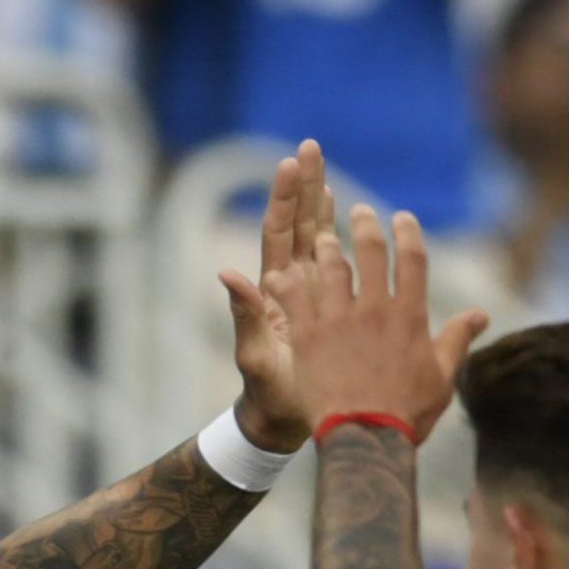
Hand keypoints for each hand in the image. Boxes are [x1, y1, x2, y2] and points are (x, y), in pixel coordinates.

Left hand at [220, 140, 343, 450]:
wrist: (284, 421)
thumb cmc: (270, 394)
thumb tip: (225, 274)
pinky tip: (343, 213)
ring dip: (318, 202)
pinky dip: (334, 235)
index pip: (278, 233)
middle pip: (296, 224)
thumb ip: (244, 315)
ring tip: (323, 165)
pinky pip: (331, 263)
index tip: (290, 164)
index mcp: (275, 291)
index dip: (285, 199)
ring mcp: (306, 292)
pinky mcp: (324, 304)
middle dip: (303, 186)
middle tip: (309, 147)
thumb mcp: (256, 356)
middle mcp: (288, 284)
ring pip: (313, 237)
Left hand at [264, 201, 490, 442]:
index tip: (402, 218)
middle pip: (370, 252)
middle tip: (358, 211)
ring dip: (327, 248)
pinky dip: (284, 284)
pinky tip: (277, 275)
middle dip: (365, 225)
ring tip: (322, 238)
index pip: (412, 259)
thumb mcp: (442, 377)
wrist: (365, 439)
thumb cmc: (406, 414)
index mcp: (409, 316)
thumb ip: (457, 339)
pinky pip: (293, 298)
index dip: (407, 232)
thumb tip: (481, 315)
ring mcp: (339, 320)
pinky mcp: (309, 336)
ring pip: (331, 268)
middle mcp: (374, 309)